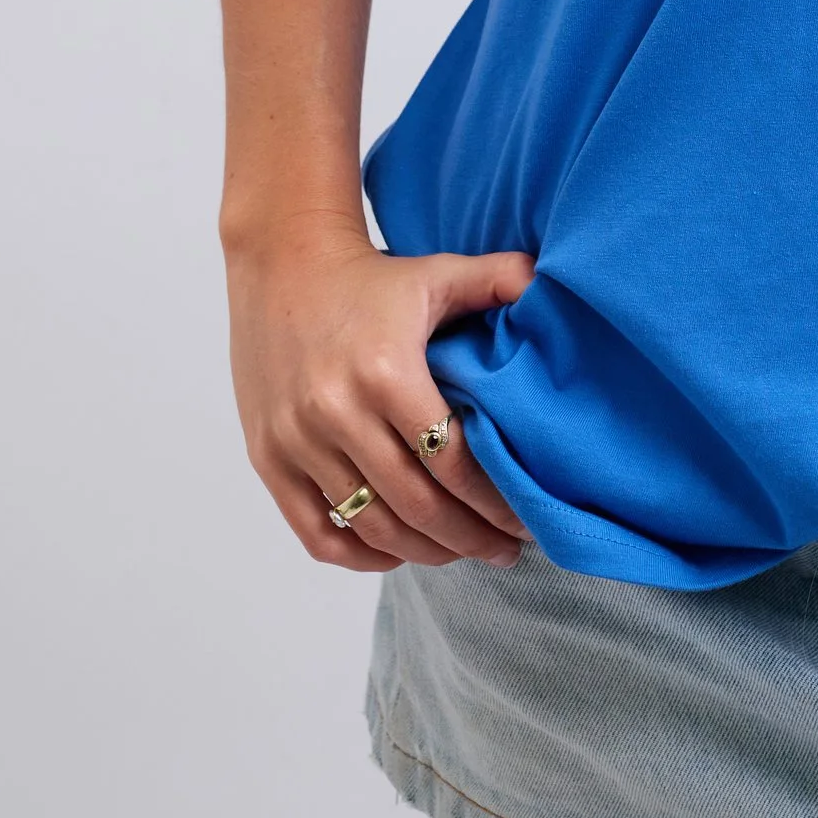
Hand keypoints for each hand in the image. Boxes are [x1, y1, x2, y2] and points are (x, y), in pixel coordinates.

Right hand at [225, 212, 534, 573]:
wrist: (282, 262)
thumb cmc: (372, 277)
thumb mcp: (438, 271)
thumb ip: (498, 278)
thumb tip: (548, 282)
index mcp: (386, 372)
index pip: (450, 460)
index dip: (492, 501)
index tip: (524, 520)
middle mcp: (337, 413)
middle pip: (416, 505)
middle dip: (469, 538)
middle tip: (505, 551)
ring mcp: (297, 441)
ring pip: (370, 526)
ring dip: (422, 552)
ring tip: (460, 553)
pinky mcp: (268, 457)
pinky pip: (316, 532)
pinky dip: (358, 555)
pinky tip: (396, 552)